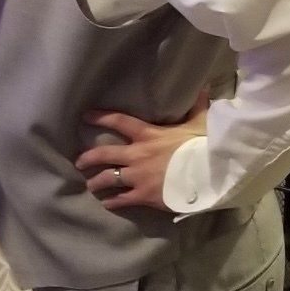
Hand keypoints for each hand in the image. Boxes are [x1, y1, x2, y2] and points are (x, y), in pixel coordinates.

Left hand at [75, 92, 208, 212]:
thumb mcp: (200, 123)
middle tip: (79, 161)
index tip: (85, 116)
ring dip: (97, 182)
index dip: (101, 117)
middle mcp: (137, 155)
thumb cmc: (203, 146)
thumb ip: (197, 106)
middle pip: (105, 154)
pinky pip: (123, 199)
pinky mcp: (144, 195)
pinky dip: (113, 202)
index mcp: (148, 134)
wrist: (210, 174)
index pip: (119, 121)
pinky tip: (107, 204)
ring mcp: (139, 176)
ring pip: (109, 178)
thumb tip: (204, 86)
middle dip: (88, 158)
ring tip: (91, 186)